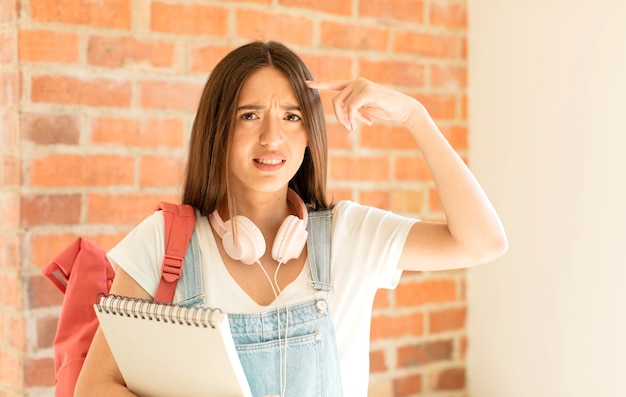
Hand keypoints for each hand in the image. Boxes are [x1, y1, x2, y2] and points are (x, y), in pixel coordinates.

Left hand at [307, 78, 423, 130]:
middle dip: (339, 116)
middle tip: (349, 127)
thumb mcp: (365, 109)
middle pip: (336, 101)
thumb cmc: (385, 109)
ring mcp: (362, 85)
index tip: (307, 84)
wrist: (403, 109)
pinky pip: (351, 108)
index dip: (321, 84)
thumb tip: (344, 115)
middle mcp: (357, 82)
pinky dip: (353, 118)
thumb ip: (353, 108)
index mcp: (355, 85)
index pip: (334, 84)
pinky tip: (364, 122)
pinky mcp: (367, 91)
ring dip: (347, 119)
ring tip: (355, 126)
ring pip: (342, 105)